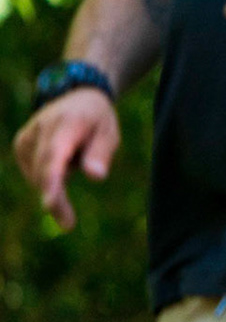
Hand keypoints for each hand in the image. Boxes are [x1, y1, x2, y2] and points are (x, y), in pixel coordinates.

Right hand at [12, 87, 119, 230]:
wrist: (77, 97)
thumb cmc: (97, 119)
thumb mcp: (110, 132)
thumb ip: (102, 153)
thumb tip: (96, 176)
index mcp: (66, 124)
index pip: (54, 157)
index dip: (51, 183)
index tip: (49, 205)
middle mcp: (40, 129)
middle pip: (43, 172)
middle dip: (54, 200)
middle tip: (67, 224)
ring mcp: (26, 137)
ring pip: (38, 176)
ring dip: (58, 180)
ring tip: (76, 156)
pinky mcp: (20, 145)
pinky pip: (35, 173)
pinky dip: (51, 175)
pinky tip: (63, 159)